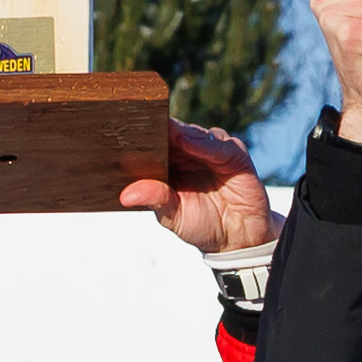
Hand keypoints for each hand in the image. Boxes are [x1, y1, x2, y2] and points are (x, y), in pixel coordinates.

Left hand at [124, 121, 273, 254]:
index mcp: (171, 162)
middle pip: (172, 132)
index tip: (123, 132)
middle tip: (140, 123)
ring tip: (164, 131)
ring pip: (193, 134)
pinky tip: (189, 142)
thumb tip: (126, 195)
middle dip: (158, 128)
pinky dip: (204, 144)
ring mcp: (212, 150)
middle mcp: (191, 151)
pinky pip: (218, 145)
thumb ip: (154, 199)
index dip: (141, 136)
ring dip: (179, 132)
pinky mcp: (234, 154)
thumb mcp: (172, 215)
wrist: (237, 238)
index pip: (154, 142)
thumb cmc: (202, 223)